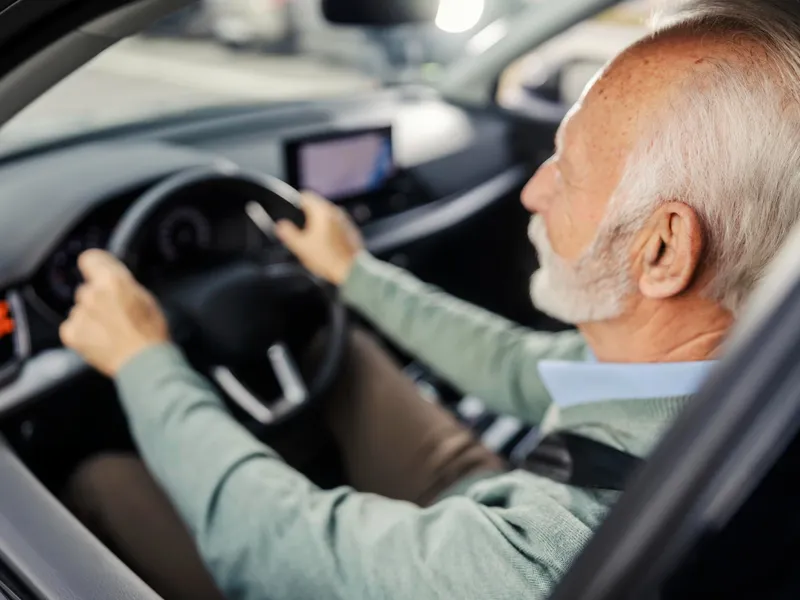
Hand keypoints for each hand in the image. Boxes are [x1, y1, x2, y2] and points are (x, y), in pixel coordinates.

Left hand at [59, 250, 169, 376]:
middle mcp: (91, 294)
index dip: (96, 266)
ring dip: (91, 316)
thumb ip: (124, 284)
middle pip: (87, 288)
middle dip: (98, 297)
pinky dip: (83, 332)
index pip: (90, 258)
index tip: (98, 272)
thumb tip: (114, 279)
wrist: (144, 362)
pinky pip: (72, 326)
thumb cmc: (150, 332)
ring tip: (111, 330)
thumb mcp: (145, 297)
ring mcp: (79, 314)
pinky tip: (101, 339)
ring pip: (80, 309)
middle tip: (115, 312)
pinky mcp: (71, 333)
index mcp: (112, 280)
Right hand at [275, 191, 363, 284]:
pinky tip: (327, 246)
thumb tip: (281, 225)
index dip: (295, 203)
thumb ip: (287, 233)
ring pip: (327, 216)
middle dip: (307, 217)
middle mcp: (336, 211)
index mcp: (322, 210)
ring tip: (313, 242)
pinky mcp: (352, 231)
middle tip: (300, 233)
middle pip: (316, 206)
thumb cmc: (326, 258)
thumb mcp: (300, 247)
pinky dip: (330, 231)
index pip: (305, 196)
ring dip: (319, 224)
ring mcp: (346, 220)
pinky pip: (337, 225)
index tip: (290, 215)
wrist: (352, 271)